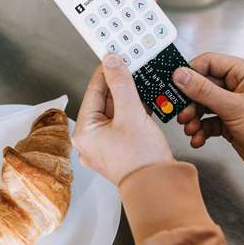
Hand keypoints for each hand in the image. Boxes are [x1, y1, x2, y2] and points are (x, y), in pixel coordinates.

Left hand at [73, 54, 173, 185]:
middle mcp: (90, 141)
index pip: (93, 92)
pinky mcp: (120, 151)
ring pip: (116, 113)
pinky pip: (124, 125)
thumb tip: (111, 62)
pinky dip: (134, 114)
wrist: (159, 188)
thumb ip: (121, 85)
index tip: (116, 56)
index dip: (107, 71)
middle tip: (133, 67)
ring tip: (142, 84)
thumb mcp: (131, 113)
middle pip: (104, 102)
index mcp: (84, 133)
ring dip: (130, 99)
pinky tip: (146, 104)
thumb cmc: (142, 159)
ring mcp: (105, 147)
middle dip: (121, 85)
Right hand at [172, 53, 243, 189]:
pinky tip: (198, 139)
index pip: (209, 62)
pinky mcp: (231, 123)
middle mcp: (238, 86)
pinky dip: (201, 130)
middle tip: (180, 114)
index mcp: (243, 73)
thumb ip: (204, 91)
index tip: (174, 85)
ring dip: (193, 118)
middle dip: (189, 101)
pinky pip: (209, 122)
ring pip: (204, 105)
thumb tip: (181, 75)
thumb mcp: (234, 107)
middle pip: (203, 86)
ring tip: (190, 129)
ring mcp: (234, 105)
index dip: (190, 73)